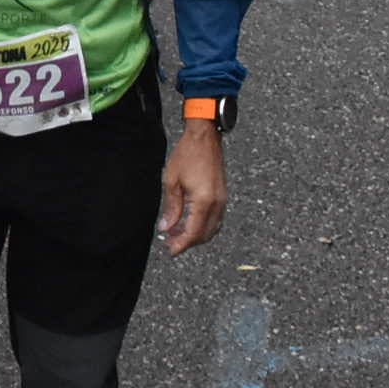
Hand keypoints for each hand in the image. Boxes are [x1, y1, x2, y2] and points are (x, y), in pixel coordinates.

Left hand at [157, 122, 226, 254]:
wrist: (205, 136)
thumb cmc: (187, 154)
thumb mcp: (172, 181)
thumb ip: (171, 207)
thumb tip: (166, 227)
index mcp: (204, 201)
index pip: (193, 232)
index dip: (181, 244)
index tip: (170, 251)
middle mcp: (217, 203)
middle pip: (204, 234)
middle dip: (187, 242)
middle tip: (170, 244)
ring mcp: (222, 199)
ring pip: (212, 228)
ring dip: (196, 235)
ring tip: (176, 234)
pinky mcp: (222, 195)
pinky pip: (215, 218)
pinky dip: (203, 225)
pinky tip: (188, 223)